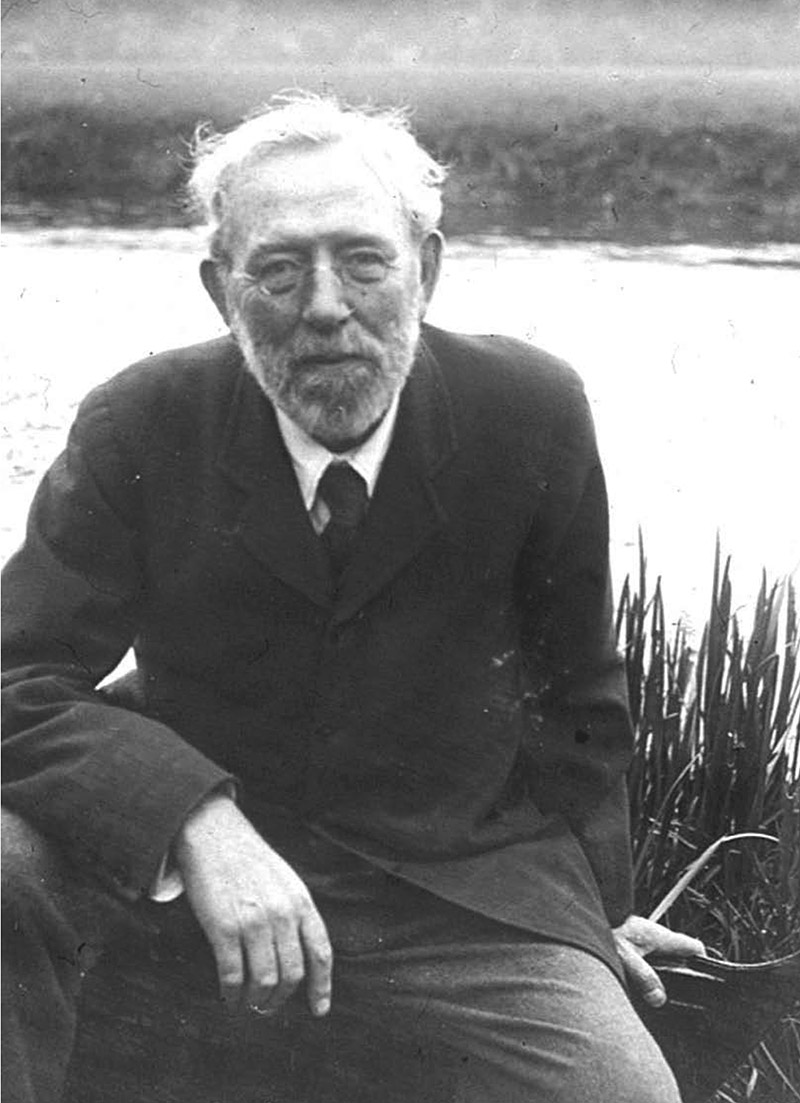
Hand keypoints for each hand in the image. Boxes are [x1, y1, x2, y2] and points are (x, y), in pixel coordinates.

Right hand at [174, 792, 332, 1017]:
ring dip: (256, 1000)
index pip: (320, 952)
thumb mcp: (285, 880)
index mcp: (301, 901)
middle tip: (268, 1007)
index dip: (322, 986)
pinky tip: (229, 996)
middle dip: (280, 999)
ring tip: (248, 1002)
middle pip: (292, 974)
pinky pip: (233, 976)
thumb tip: (300, 956)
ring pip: (264, 981)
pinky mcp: (223, 928)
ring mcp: (253, 922)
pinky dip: (232, 993)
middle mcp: (282, 913)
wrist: (213, 833)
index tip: (319, 1009)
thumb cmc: (248, 859)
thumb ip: (295, 913)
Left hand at [612, 915, 704, 1007]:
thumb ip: (643, 976)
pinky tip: (636, 987)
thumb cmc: (604, 928)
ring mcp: (642, 939)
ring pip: (661, 958)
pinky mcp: (630, 942)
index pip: (693, 946)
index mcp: (659, 936)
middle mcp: (654, 936)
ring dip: (660, 975)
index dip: (703, 962)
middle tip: (679, 998)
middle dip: (681, 976)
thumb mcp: (624, 956)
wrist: (582, 911)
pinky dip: (645, 972)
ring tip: (655, 997)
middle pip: (678, 957)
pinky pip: (646, 959)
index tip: (704, 980)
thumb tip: (659, 998)